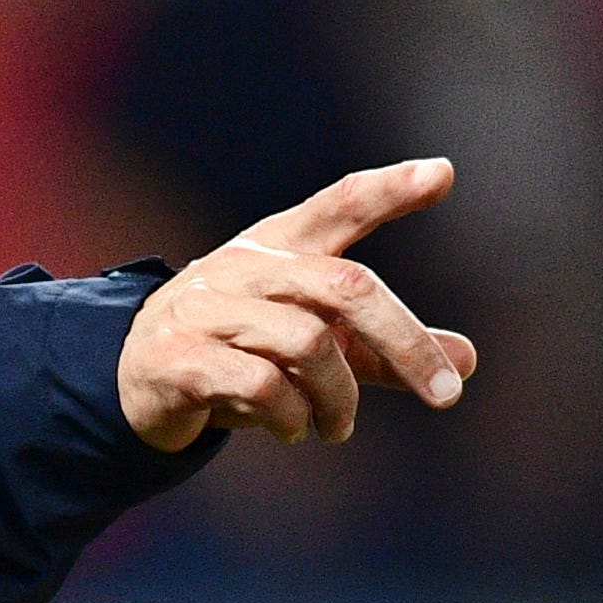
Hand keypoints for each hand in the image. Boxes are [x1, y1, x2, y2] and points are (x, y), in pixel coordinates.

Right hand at [117, 159, 478, 452]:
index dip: (387, 190)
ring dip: (340, 399)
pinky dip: (292, 417)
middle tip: (447, 394)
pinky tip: (291, 428)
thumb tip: (466, 362)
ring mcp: (207, 308)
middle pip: (346, 286)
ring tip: (336, 426)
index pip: (337, 206)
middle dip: (406, 342)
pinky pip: (261, 386)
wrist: (137, 376)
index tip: (441, 174)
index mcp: (279, 248)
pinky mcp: (179, 355)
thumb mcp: (312, 341)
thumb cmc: (241, 347)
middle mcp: (245, 266)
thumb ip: (381, 349)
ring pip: (308, 345)